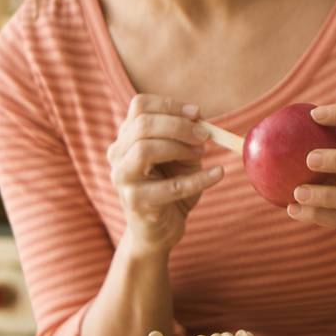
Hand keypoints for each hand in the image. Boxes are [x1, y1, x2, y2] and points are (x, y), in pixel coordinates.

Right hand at [106, 95, 223, 254]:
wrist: (160, 229)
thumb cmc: (171, 187)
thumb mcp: (181, 156)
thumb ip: (186, 137)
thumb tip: (198, 117)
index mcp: (127, 138)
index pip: (139, 106)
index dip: (170, 105)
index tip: (197, 113)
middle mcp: (118, 155)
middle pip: (142, 125)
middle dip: (179, 126)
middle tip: (205, 136)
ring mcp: (122, 178)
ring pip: (145, 149)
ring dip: (181, 148)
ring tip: (203, 154)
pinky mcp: (136, 202)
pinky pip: (171, 186)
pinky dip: (200, 178)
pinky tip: (218, 173)